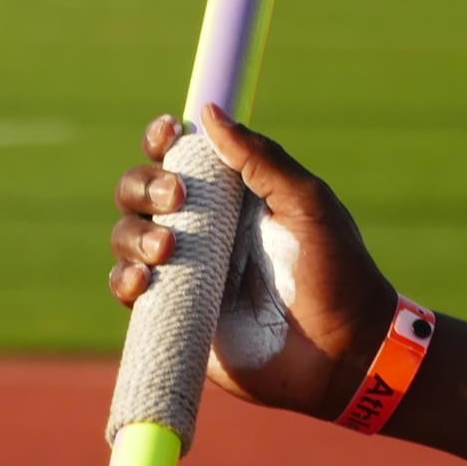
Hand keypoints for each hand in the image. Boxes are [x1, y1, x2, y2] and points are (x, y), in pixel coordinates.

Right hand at [110, 105, 397, 418]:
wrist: (342, 353)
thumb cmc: (337, 272)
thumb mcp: (308, 205)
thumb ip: (262, 160)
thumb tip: (209, 113)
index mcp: (237, 195)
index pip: (184, 156)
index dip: (164, 139)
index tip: (167, 133)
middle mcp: (205, 228)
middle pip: (142, 191)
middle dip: (145, 185)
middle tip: (178, 199)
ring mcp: (186, 272)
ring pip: (128, 236)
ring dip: (134, 234)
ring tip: (167, 250)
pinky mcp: (173, 315)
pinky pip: (128, 289)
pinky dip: (124, 279)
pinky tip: (143, 281)